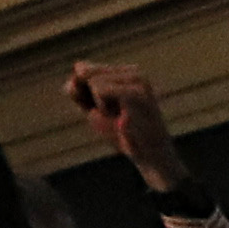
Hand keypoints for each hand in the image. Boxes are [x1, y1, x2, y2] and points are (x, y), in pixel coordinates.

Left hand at [72, 60, 192, 189]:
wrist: (151, 159)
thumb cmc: (122, 135)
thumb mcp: (92, 110)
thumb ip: (77, 89)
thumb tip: (78, 72)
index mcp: (124, 73)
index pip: (81, 68)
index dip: (84, 94)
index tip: (106, 111)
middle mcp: (134, 72)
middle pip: (83, 72)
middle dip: (90, 99)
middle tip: (115, 117)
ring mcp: (138, 80)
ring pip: (91, 80)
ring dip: (98, 106)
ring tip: (121, 119)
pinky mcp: (138, 91)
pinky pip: (99, 90)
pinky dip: (102, 108)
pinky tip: (122, 119)